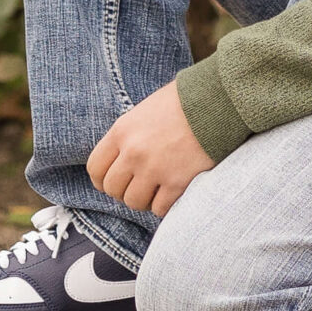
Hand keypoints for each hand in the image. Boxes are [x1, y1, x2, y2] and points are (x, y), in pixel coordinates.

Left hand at [85, 81, 212, 216]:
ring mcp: (154, 169)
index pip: (95, 168)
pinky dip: (164, 205)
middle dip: (124, 190)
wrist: (215, 101)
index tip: (114, 181)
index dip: (103, 179)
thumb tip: (120, 159)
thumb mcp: (144, 111)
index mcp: (121, 132)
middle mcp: (133, 152)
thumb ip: (128, 135)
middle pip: (112, 189)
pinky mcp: (177, 182)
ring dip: (144, 200)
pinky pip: (159, 208)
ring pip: (134, 202)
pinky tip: (172, 193)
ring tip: (156, 189)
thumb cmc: (181, 102)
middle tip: (139, 185)